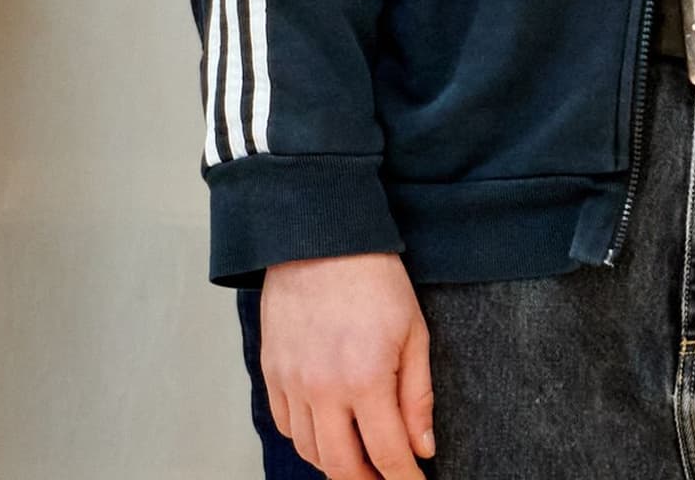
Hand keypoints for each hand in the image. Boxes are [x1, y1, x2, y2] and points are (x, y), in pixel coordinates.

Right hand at [261, 251, 434, 479]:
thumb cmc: (374, 279)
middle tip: (387, 478)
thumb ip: (417, 397)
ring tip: (360, 460)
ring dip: (336, 464)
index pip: (387, 454)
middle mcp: (322, 389)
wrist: (321, 239)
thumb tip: (422, 447)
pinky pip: (285, 426)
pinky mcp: (271, 373)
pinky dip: (307, 440)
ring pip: (310, 451)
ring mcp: (291, 383)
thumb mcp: (414, 333)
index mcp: (365, 379)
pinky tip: (327, 432)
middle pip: (341, 466)